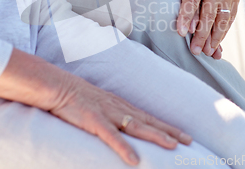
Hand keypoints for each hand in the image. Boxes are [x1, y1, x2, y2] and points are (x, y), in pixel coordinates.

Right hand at [50, 74, 192, 164]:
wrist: (56, 85)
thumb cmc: (76, 96)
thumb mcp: (99, 103)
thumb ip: (112, 114)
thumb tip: (123, 125)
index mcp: (120, 105)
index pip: (148, 117)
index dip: (166, 127)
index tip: (183, 135)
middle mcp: (118, 108)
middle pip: (148, 121)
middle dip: (169, 131)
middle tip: (188, 141)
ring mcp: (107, 114)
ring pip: (136, 126)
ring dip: (155, 136)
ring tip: (172, 146)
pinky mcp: (93, 120)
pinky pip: (111, 136)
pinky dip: (123, 148)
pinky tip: (134, 160)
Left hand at [138, 0, 244, 56]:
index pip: (192, 1)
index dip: (186, 17)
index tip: (181, 32)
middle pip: (208, 15)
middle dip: (201, 35)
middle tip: (194, 51)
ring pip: (222, 19)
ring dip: (215, 37)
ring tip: (208, 53)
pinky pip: (230, 16)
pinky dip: (225, 30)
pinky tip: (219, 42)